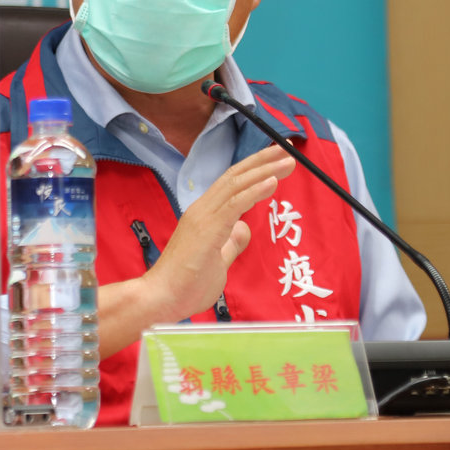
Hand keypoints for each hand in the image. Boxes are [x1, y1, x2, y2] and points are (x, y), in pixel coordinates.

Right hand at [98, 144, 294, 356]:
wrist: (161, 299)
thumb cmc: (185, 286)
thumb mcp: (218, 262)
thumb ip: (230, 244)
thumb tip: (243, 229)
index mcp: (205, 215)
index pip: (233, 184)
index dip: (256, 169)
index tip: (278, 160)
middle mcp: (203, 210)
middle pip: (236, 176)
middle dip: (263, 161)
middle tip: (289, 149)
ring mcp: (203, 217)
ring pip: (236, 184)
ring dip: (264, 170)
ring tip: (288, 159)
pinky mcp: (207, 230)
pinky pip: (234, 204)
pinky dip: (254, 190)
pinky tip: (272, 181)